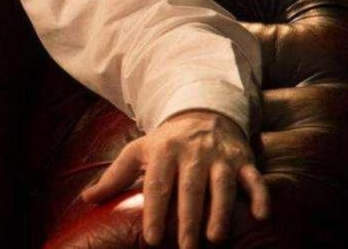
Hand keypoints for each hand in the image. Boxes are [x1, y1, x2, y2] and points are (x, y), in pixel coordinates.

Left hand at [80, 109, 269, 247]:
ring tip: (215, 239)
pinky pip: (254, 178)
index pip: (158, 185)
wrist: (203, 111)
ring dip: (221, 212)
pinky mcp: (243, 160)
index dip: (154, 211)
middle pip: (190, 189)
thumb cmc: (166, 141)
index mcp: (164, 151)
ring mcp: (220, 157)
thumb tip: (86, 199)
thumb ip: (115, 176)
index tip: (151, 239)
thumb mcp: (138, 151)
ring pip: (222, 185)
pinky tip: (261, 216)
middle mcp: (193, 153)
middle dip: (188, 219)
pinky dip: (260, 195)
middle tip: (185, 248)